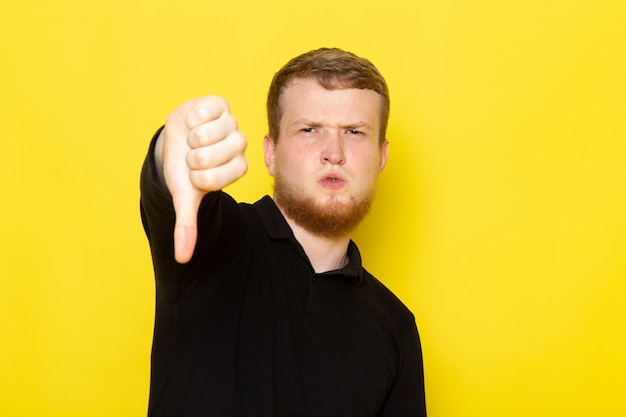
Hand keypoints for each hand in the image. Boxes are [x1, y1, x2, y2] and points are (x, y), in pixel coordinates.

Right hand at [156, 96, 247, 262]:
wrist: (175, 137)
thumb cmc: (183, 168)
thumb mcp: (184, 196)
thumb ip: (186, 226)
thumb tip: (182, 259)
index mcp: (236, 169)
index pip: (217, 179)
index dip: (198, 176)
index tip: (194, 174)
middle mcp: (239, 146)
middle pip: (211, 155)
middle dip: (192, 157)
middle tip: (192, 155)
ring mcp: (232, 124)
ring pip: (207, 133)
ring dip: (190, 137)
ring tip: (191, 138)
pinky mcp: (221, 104)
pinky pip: (205, 111)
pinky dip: (191, 117)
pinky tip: (193, 121)